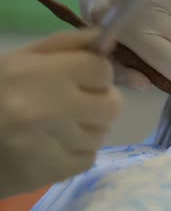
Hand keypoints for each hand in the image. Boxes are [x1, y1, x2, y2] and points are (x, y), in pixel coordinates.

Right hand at [0, 30, 122, 197]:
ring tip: (56, 127)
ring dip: (87, 129)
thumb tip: (106, 38)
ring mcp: (50, 144)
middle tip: (74, 105)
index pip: (102, 70)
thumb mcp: (18, 60)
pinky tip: (52, 146)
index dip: (97, 73)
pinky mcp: (50, 172)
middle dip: (99, 103)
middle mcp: (47, 108)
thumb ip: (65, 46)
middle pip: (111, 105)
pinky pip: (88, 158)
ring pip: (101, 134)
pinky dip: (76, 153)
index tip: (84, 78)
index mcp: (38, 74)